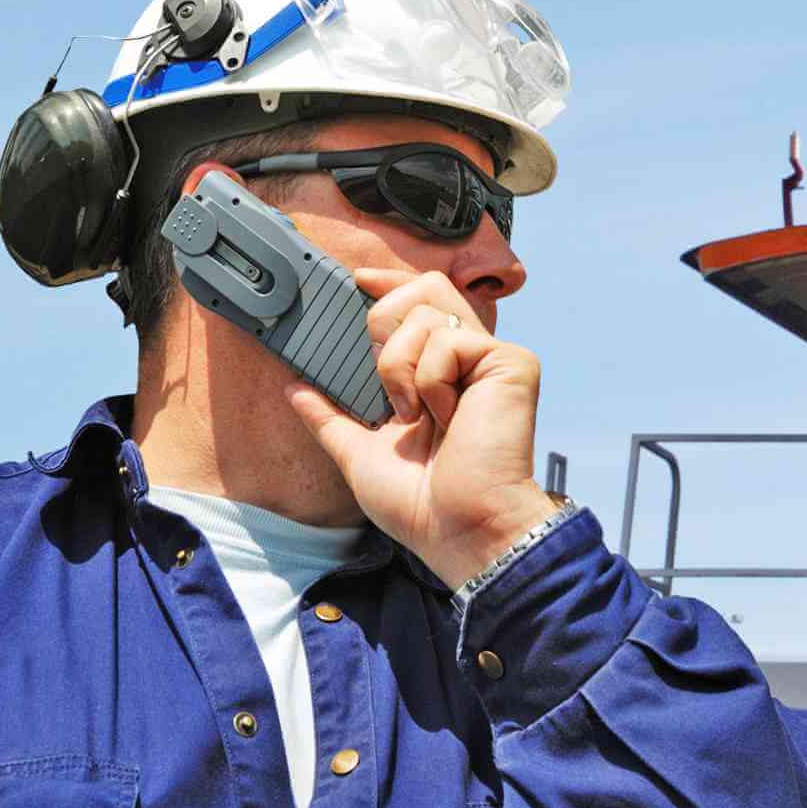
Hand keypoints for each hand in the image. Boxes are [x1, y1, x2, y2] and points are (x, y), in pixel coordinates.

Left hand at [283, 264, 558, 585]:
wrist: (456, 527)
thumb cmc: (420, 502)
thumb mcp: (359, 453)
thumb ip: (330, 417)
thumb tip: (295, 388)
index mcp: (438, 374)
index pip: (419, 303)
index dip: (389, 283)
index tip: (356, 281)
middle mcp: (468, 358)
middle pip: (424, 288)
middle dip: (384, 324)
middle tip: (386, 381)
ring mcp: (491, 358)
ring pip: (426, 313)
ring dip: (399, 368)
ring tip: (415, 414)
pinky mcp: (511, 363)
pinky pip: (449, 341)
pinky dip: (429, 381)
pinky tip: (444, 416)